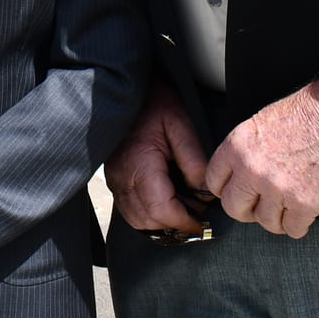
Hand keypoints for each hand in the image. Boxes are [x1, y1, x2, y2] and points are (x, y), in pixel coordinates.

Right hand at [106, 81, 212, 233]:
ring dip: (160, 223)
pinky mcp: (113, 179)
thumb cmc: (156, 105)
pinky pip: (128, 209)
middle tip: (197, 216)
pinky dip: (147, 216)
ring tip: (182, 212)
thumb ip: (194, 161)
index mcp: (140, 164)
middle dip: (175, 224)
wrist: (130, 92)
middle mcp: (122, 176)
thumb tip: (205, 193)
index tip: (202, 223)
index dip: (184, 222)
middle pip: (148, 219)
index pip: (161, 209)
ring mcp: (114, 179)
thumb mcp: (182, 126)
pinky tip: (165, 206)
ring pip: (136, 219)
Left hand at [203, 70, 318, 238]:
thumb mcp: (261, 124)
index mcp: (237, 147)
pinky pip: (293, 230)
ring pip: (265, 222)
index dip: (226, 190)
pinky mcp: (305, 204)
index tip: (237, 193)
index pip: (214, 182)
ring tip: (288, 207)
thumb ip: (245, 153)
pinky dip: (299, 225)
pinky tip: (304, 213)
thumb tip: (239, 177)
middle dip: (247, 210)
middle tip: (261, 206)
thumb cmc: (307, 113)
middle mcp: (252, 170)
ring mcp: (278, 189)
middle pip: (234, 208)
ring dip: (277, 218)